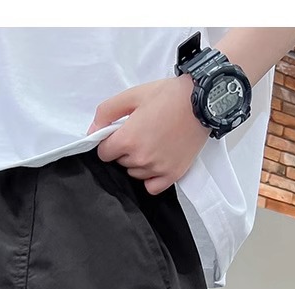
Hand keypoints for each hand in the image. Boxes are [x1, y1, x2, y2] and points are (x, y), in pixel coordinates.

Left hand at [88, 77, 210, 194]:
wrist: (201, 101)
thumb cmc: (169, 96)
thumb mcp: (132, 95)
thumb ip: (107, 112)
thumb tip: (92, 132)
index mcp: (128, 139)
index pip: (103, 153)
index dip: (109, 142)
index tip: (119, 134)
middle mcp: (141, 158)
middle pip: (120, 163)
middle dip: (125, 150)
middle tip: (142, 132)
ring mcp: (157, 169)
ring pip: (135, 173)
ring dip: (138, 162)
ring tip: (153, 142)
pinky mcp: (172, 175)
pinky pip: (151, 187)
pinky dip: (151, 177)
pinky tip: (156, 161)